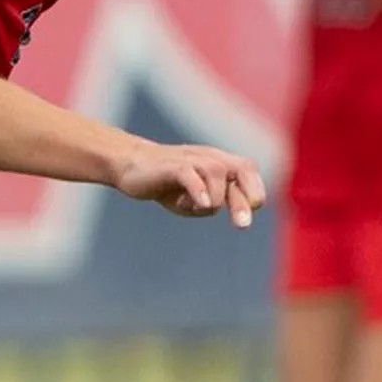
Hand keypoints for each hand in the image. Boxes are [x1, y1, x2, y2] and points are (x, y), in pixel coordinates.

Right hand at [112, 138, 264, 226]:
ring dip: (218, 196)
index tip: (247, 215)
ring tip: (204, 210)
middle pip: (241, 169)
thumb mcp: (188, 199)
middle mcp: (209, 158)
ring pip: (216, 172)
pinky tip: (201, 205)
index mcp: (218, 164)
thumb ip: (204, 206)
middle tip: (242, 224)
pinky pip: (189, 174)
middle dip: (246, 197)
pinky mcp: (171, 166)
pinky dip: (199, 189)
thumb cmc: (164, 183)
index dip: (253, 191)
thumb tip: (212, 208)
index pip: (247, 171)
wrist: (129, 165)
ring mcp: (190, 159)